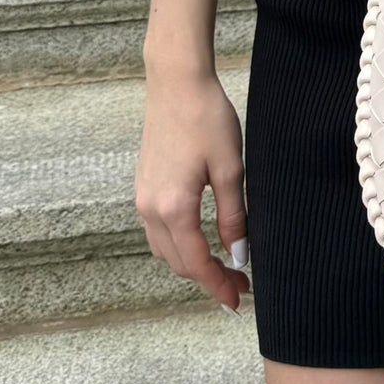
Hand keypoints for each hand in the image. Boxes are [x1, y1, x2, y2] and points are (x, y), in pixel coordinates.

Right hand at [135, 69, 252, 314]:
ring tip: (223, 265)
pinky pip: (157, 231)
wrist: (176, 82)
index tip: (238, 300)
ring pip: (165, 249)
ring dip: (191, 263)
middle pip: (178, 263)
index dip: (218, 285)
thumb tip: (238, 254)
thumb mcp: (230, 168)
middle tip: (240, 282)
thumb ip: (233, 215)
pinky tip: (200, 239)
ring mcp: (142, 198)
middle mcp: (150, 209)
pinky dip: (178, 244)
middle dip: (208, 278)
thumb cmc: (207, 118)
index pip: (196, 263)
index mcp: (174, 208)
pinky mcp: (144, 186)